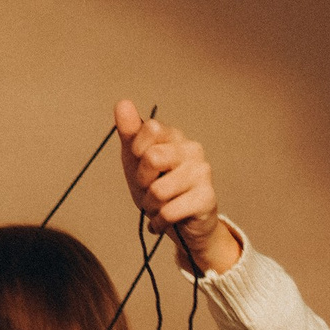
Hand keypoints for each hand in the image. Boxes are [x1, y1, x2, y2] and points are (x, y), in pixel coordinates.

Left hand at [114, 100, 241, 276]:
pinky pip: (168, 212)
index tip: (141, 165)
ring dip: (151, 207)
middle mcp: (192, 149)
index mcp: (174, 136)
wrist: (183, 226)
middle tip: (151, 190)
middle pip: (152, 158)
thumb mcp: (136, 162)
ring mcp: (202, 172)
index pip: (150, 128)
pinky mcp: (206, 198)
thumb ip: (129, 133)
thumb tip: (122, 103)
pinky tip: (165, 221)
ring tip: (160, 207)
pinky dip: (159, 223)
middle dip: (143, 183)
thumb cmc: (159, 190)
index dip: (137, 153)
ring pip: (158, 191)